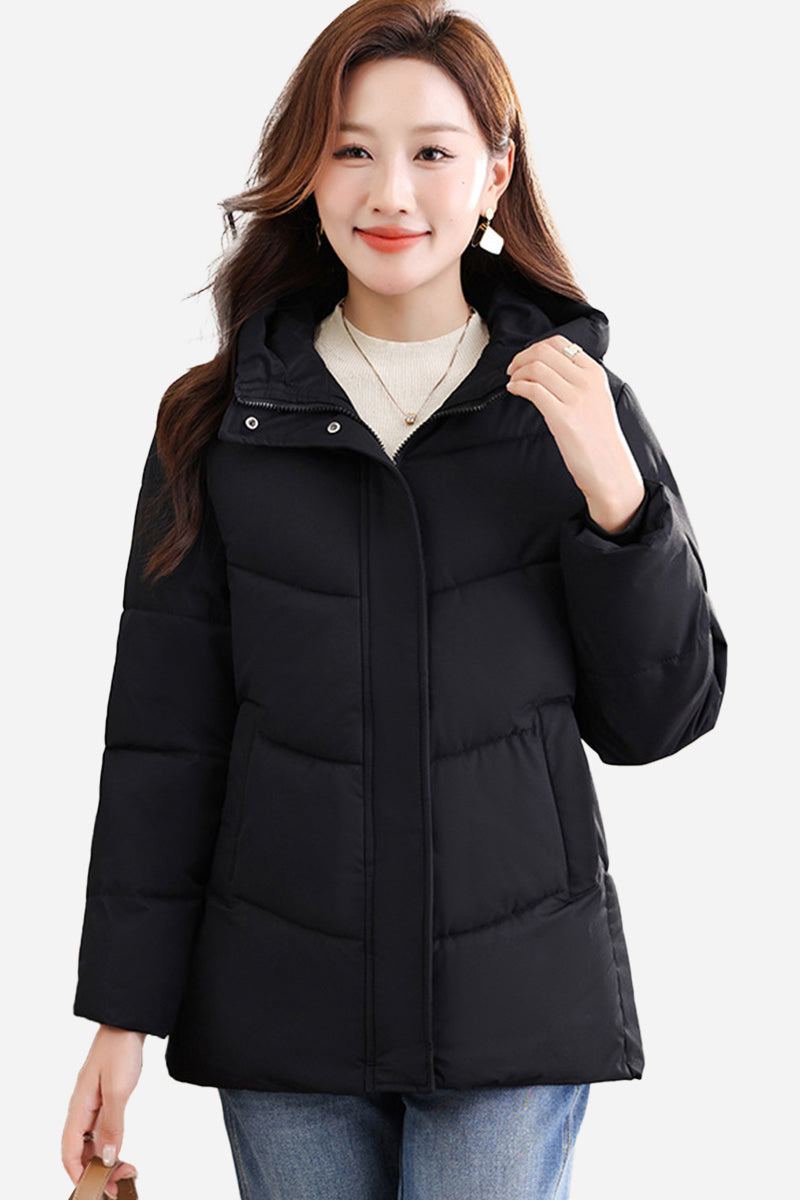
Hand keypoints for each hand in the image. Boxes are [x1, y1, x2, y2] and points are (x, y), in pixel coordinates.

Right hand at [62, 1026, 143, 1197]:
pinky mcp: (104, 1099)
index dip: (79, 1174)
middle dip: (96, 1170)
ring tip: (125, 1169)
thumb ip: (112, 1124)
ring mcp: (92, 1104)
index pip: (69, 1151)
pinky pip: (100, 1129)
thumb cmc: (119, 1049)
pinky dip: (109, 1143)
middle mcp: (82, 1108)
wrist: (128, 1023)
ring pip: (91, 1141)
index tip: (98, 1189)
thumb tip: (106, 1156)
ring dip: (104, 1158)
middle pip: (80, 1150)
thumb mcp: (118, 1090)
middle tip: (121, 1180)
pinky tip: (120, 1148)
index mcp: (78, 1107)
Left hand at [506, 335, 644, 531]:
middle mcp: (587, 382)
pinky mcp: (563, 417)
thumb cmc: (599, 439)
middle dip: (521, 357)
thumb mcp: (596, 399)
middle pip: (544, 351)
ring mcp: (576, 398)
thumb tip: (548, 368)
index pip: (560, 343)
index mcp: (595, 374)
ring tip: (512, 382)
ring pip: (536, 368)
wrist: (610, 468)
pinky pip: (533, 389)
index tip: (525, 358)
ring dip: (517, 372)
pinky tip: (514, 391)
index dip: (535, 347)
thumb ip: (578, 381)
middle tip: (512, 369)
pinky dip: (518, 386)